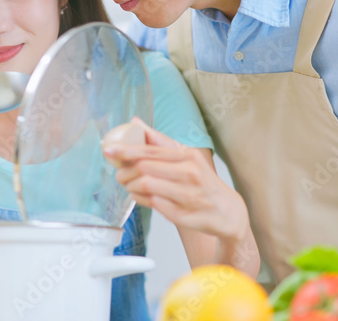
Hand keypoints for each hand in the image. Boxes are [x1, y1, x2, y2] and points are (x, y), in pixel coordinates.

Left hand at [104, 117, 249, 242]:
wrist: (228, 212)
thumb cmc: (203, 182)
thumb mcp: (186, 157)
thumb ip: (159, 141)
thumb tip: (135, 122)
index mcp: (189, 156)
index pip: (151, 150)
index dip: (126, 150)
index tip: (109, 150)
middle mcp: (190, 174)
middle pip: (145, 168)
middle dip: (125, 171)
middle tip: (119, 174)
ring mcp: (188, 196)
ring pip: (147, 186)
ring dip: (131, 186)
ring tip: (129, 186)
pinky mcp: (185, 215)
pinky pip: (154, 205)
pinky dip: (141, 200)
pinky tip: (139, 197)